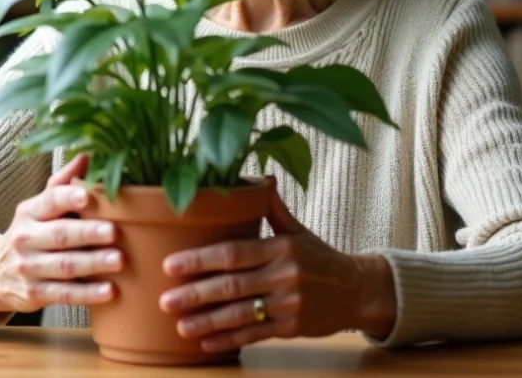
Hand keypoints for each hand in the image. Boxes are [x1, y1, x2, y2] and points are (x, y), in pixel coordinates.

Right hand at [0, 154, 122, 315]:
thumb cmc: (30, 232)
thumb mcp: (39, 207)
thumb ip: (63, 183)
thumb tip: (87, 155)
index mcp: (30, 211)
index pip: (49, 200)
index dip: (68, 198)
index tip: (88, 196)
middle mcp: (26, 238)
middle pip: (59, 235)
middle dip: (87, 234)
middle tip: (114, 232)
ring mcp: (29, 268)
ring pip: (64, 266)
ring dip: (92, 263)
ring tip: (118, 260)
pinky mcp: (34, 294)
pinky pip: (64, 294)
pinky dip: (87, 294)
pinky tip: (109, 291)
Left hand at [157, 178, 396, 352]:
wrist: (356, 290)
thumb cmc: (319, 256)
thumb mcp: (298, 229)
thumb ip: (273, 207)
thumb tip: (259, 178)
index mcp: (281, 247)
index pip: (233, 253)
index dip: (200, 259)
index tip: (171, 264)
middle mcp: (285, 275)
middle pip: (232, 285)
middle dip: (196, 294)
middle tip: (165, 300)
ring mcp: (289, 304)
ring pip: (241, 314)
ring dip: (207, 321)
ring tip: (179, 324)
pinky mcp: (293, 329)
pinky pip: (255, 335)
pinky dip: (229, 340)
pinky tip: (206, 343)